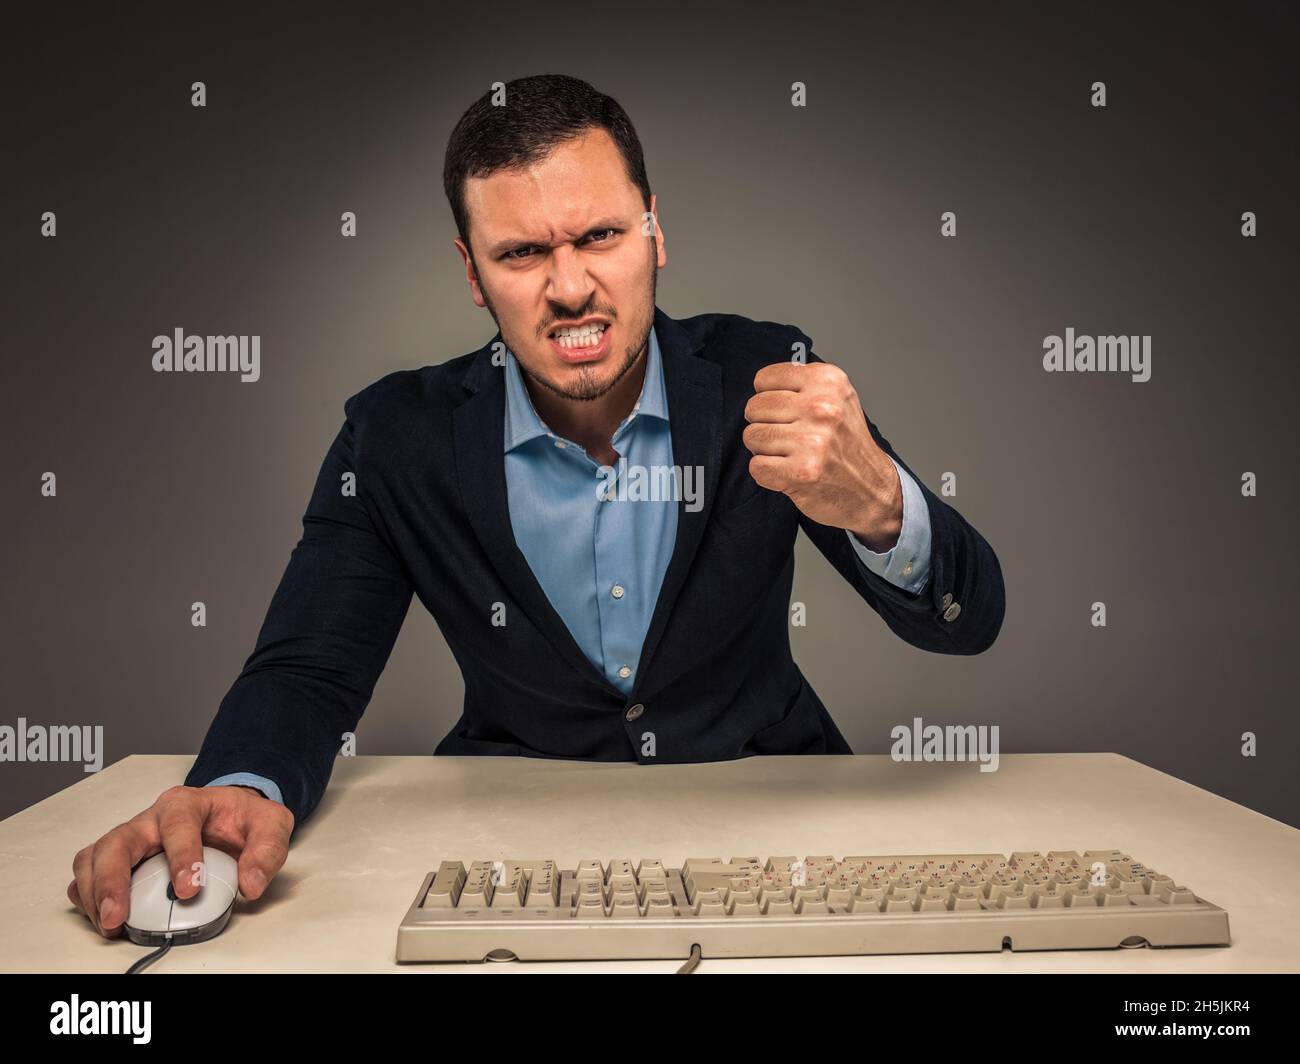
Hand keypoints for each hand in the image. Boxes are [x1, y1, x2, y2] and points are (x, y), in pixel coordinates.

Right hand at [66, 784, 293, 937]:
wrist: (230, 814)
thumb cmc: (243, 819)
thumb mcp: (271, 824)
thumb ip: (266, 851)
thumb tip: (251, 884)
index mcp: (187, 803)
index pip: (177, 824)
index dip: (181, 857)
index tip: (188, 889)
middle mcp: (151, 819)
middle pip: (119, 841)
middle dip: (113, 880)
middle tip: (119, 916)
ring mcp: (131, 837)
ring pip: (95, 856)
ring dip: (95, 892)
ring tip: (109, 924)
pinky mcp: (120, 857)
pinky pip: (89, 872)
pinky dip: (88, 895)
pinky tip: (102, 916)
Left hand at [743, 359, 902, 550]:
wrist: (872, 489)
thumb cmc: (847, 445)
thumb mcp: (836, 399)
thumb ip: (802, 385)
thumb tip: (762, 385)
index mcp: (828, 382)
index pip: (764, 379)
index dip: (767, 398)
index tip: (784, 410)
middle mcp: (822, 408)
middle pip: (754, 408)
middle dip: (764, 424)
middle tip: (788, 436)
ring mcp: (812, 441)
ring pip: (752, 436)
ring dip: (765, 450)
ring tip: (791, 454)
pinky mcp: (801, 472)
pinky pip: (756, 466)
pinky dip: (767, 474)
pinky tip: (789, 472)